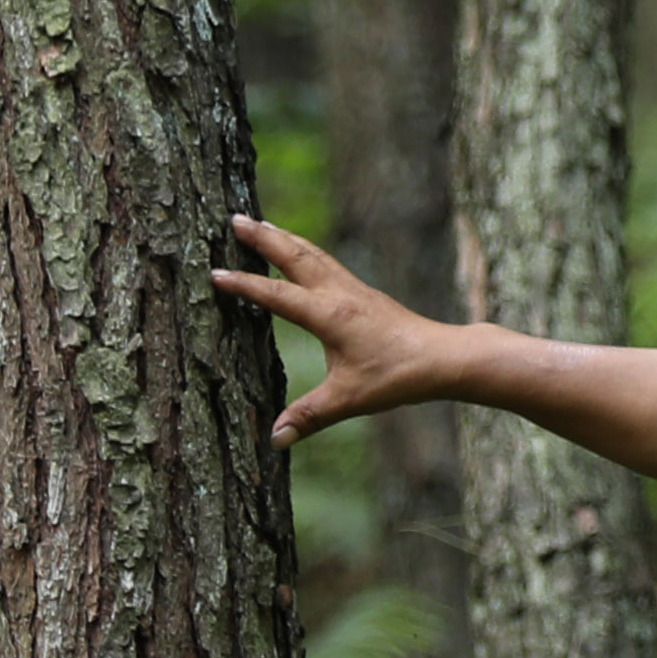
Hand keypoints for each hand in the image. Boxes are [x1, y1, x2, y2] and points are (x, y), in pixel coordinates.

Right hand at [210, 215, 462, 446]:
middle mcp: (338, 293)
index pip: (275, 295)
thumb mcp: (349, 399)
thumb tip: (275, 439)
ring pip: (310, 253)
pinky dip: (304, 250)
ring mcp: (352, 289)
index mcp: (328, 315)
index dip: (243, 285)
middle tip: (234, 218)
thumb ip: (309, 416)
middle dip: (261, 237)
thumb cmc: (397, 375)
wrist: (442, 357)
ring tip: (259, 223)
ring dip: (283, 237)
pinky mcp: (362, 293)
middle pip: (293, 255)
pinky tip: (301, 251)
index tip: (214, 274)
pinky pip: (325, 261)